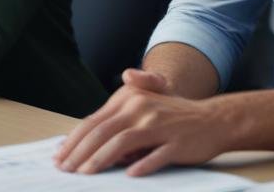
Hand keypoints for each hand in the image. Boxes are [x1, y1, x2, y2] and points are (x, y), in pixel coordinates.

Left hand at [53, 79, 230, 176]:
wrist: (214, 119)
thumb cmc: (173, 116)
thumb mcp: (144, 105)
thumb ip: (117, 113)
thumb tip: (87, 130)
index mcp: (130, 99)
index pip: (95, 121)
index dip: (74, 139)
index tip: (59, 156)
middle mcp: (142, 108)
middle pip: (103, 131)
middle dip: (80, 152)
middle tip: (65, 169)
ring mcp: (160, 125)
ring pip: (122, 142)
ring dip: (101, 159)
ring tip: (86, 174)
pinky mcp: (176, 142)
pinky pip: (155, 155)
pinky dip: (141, 165)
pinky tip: (128, 175)